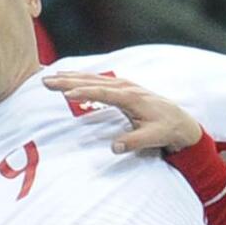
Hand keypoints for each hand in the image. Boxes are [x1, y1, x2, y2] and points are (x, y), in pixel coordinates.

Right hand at [42, 72, 202, 154]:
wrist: (180, 121)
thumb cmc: (166, 130)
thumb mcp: (153, 138)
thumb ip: (134, 141)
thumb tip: (114, 147)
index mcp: (132, 98)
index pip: (104, 93)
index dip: (85, 93)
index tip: (67, 94)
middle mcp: (126, 87)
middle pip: (92, 81)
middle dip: (68, 80)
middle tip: (45, 81)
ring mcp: (123, 85)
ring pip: (92, 78)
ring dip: (70, 77)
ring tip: (48, 77)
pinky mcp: (121, 87)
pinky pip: (96, 80)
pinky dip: (80, 77)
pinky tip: (67, 76)